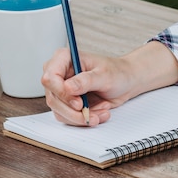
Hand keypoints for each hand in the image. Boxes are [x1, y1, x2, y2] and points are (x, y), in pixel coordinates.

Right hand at [41, 41, 177, 125]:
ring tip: (103, 112)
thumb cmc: (117, 72)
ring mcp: (61, 90)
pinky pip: (68, 118)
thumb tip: (68, 87)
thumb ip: (86, 80)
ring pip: (59, 111)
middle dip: (74, 111)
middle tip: (92, 114)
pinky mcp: (67, 103)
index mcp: (64, 59)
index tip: (79, 103)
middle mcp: (59, 74)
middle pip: (53, 98)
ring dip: (82, 117)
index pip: (50, 77)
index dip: (62, 93)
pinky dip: (85, 119)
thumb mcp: (105, 74)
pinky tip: (100, 113)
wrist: (126, 81)